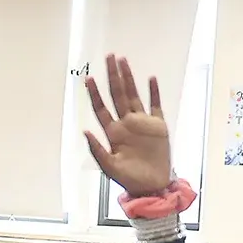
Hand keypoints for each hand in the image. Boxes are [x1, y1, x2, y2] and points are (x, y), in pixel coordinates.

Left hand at [85, 55, 171, 197]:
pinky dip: (153, 92)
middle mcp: (126, 124)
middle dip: (113, 76)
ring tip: (123, 61)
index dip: (95, 94)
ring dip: (129, 78)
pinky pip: (155, 105)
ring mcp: (142, 123)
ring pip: (133, 95)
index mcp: (113, 133)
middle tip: (109, 57)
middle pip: (117, 94)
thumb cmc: (129, 179)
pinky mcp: (158, 126)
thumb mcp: (109, 167)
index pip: (102, 108)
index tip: (89, 78)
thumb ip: (97, 149)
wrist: (152, 186)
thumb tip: (85, 132)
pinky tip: (150, 79)